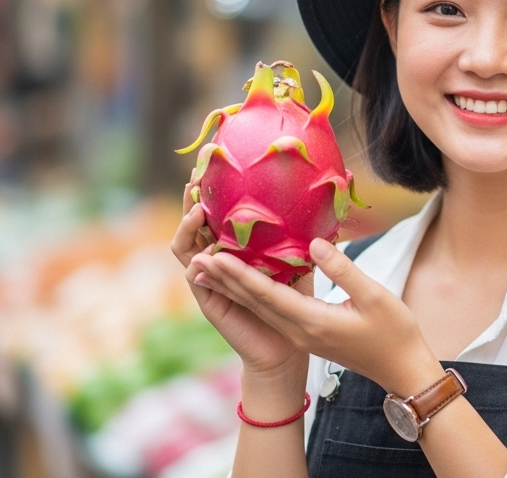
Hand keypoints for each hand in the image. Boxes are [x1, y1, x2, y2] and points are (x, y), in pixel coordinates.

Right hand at [171, 179, 307, 384]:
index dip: (212, 188)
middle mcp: (216, 258)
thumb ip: (300, 233)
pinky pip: (195, 277)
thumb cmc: (294, 298)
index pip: (216, 210)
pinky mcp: (208, 300)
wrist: (286, 345)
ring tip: (197, 209)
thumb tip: (320, 198)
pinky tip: (202, 252)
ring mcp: (208, 279)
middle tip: (195, 175)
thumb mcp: (298, 257)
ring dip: (188, 226)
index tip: (213, 161)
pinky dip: (196, 262)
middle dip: (191, 198)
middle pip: (194, 222)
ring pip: (185, 246)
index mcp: (234, 244)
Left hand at [193, 237, 444, 396]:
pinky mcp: (306, 333)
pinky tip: (242, 281)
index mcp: (312, 322)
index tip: (216, 256)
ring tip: (206, 268)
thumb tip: (314, 243)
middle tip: (197, 256)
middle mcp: (298, 330)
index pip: (268, 295)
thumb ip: (342, 269)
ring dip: (232, 287)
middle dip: (225, 278)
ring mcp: (300, 334)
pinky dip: (252, 294)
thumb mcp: (375, 296)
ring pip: (259, 307)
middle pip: (254, 302)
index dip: (240, 274)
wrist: (401, 369)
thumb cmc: (394, 333)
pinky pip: (271, 311)